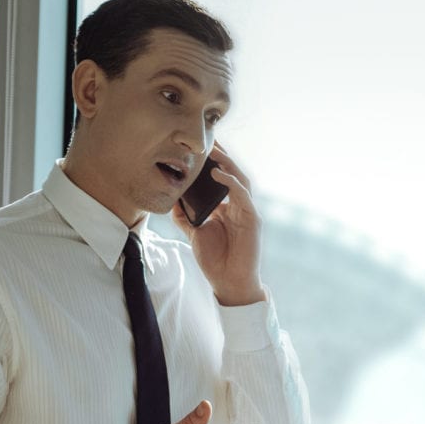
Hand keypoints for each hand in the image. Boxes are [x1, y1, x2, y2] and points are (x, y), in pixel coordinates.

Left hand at [170, 143, 265, 306]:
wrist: (229, 283)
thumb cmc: (215, 261)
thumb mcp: (195, 235)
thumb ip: (185, 217)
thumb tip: (172, 201)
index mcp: (226, 209)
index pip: (221, 180)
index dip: (213, 163)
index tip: (200, 148)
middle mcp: (238, 207)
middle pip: (232, 174)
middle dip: (222, 156)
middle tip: (208, 140)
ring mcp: (247, 212)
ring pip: (240, 179)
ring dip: (227, 164)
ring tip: (213, 151)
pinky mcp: (252, 219)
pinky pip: (242, 195)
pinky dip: (231, 182)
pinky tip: (218, 174)